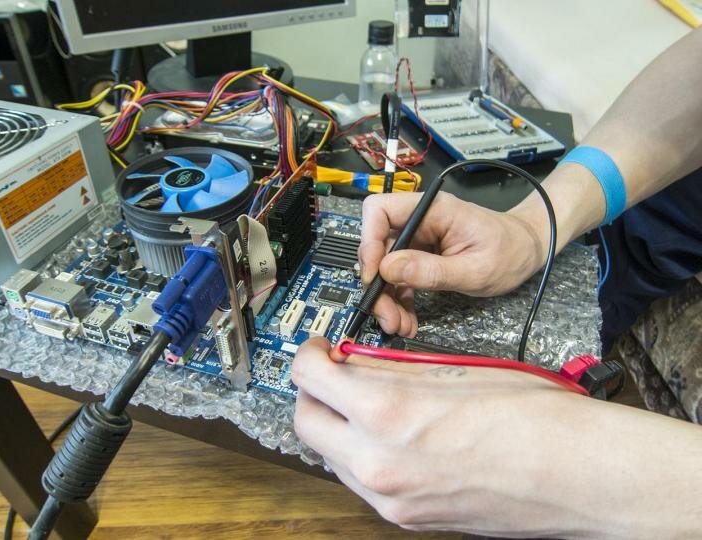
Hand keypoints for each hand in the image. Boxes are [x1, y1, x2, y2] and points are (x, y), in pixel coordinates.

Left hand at [292, 338, 701, 538]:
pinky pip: (359, 482)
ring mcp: (390, 499)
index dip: (309, 355)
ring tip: (365, 404)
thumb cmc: (532, 419)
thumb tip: (357, 362)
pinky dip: (360, 455)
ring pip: (329, 455)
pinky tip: (389, 437)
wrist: (577, 474)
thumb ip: (391, 370)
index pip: (310, 377)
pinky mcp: (406, 520)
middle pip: (306, 422)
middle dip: (313, 393)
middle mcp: (377, 464)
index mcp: (387, 414)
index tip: (320, 349)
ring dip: (335, 425)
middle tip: (334, 374)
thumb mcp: (452, 371)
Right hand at [358, 192, 545, 335]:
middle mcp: (419, 221)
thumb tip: (389, 269)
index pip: (379, 210)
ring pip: (385, 266)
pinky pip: (399, 277)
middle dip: (377, 283)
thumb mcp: (475, 269)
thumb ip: (432, 270)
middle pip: (378, 245)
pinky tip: (406, 319)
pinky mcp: (420, 257)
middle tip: (385, 315)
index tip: (373, 274)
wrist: (526, 251)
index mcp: (432, 210)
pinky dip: (398, 300)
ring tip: (398, 324)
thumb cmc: (509, 252)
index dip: (368, 241)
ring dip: (386, 298)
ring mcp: (418, 239)